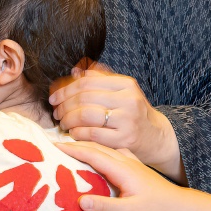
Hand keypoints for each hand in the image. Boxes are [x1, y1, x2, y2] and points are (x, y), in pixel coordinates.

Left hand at [49, 64, 181, 178]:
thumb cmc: (133, 113)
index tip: (54, 97)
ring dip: (68, 119)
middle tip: (56, 112)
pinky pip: (92, 134)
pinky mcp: (124, 139)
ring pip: (86, 115)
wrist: (156, 138)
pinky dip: (77, 133)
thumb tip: (75, 71)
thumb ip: (100, 79)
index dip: (66, 89)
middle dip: (64, 105)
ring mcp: (127, 120)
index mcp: (126, 84)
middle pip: (84, 98)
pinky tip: (73, 133)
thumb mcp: (122, 92)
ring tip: (63, 122)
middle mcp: (128, 99)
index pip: (87, 81)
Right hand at [63, 139, 210, 210]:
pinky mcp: (132, 166)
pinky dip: (95, 149)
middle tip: (51, 143)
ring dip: (83, 144)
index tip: (51, 145)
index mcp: (121, 168)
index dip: (70, 149)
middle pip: (94, 146)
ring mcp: (129, 161)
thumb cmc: (156, 210)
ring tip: (66, 146)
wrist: (181, 206)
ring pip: (102, 147)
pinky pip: (109, 151)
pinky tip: (91, 153)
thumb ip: (104, 207)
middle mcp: (124, 160)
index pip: (91, 153)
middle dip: (72, 143)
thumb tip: (79, 201)